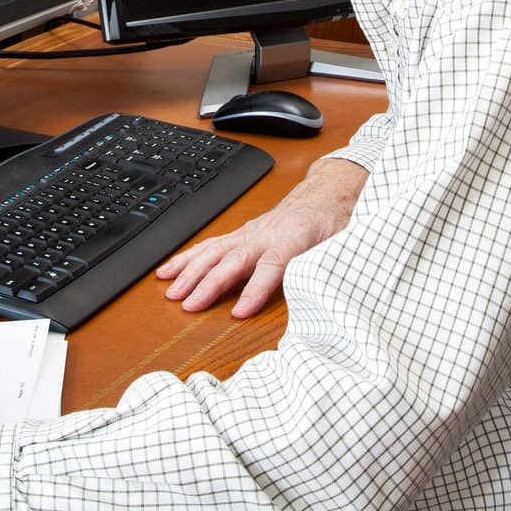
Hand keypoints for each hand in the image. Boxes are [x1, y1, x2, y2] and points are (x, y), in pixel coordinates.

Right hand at [157, 157, 367, 316]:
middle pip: (232, 260)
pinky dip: (187, 257)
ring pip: (213, 250)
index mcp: (291, 239)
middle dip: (208, 283)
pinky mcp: (239, 235)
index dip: (254, 290)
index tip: (238, 312)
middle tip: (189, 305)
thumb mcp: (340, 248)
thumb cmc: (329, 225)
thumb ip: (327, 270)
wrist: (322, 198)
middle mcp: (263, 236)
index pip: (270, 267)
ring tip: (170, 291)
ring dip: (189, 271)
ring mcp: (248, 234)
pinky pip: (209, 246)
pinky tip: (170, 270)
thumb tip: (323, 299)